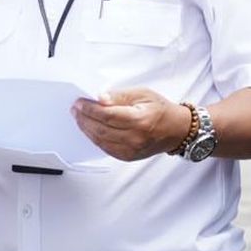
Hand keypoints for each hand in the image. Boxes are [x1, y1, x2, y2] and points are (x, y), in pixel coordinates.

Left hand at [71, 88, 190, 160]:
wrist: (176, 130)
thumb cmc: (161, 110)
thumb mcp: (142, 94)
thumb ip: (119, 96)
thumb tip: (100, 98)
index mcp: (139, 120)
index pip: (107, 116)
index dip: (90, 109)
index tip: (79, 103)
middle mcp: (135, 138)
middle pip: (101, 129)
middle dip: (84, 119)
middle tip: (75, 109)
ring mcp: (131, 150)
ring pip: (101, 140)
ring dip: (86, 129)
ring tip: (79, 118)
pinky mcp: (128, 157)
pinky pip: (106, 148)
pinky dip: (95, 138)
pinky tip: (90, 129)